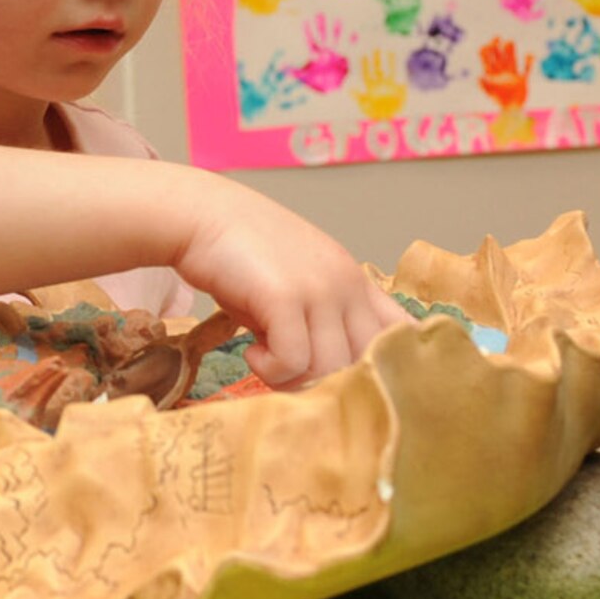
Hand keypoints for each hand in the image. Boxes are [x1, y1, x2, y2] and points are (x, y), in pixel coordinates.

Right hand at [173, 177, 404, 388]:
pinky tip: (251, 352)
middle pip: (366, 363)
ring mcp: (319, 288)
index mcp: (354, 279)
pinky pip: (293, 361)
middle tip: (292, 376)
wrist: (197, 215)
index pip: (402, 331)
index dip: (387, 364)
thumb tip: (323, 376)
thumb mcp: (293, 284)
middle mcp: (347, 283)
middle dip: (330, 383)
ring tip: (265, 361)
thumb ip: (317, 321)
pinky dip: (270, 369)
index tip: (352, 381)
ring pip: (331, 369)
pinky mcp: (285, 297)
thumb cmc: (238, 253)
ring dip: (295, 379)